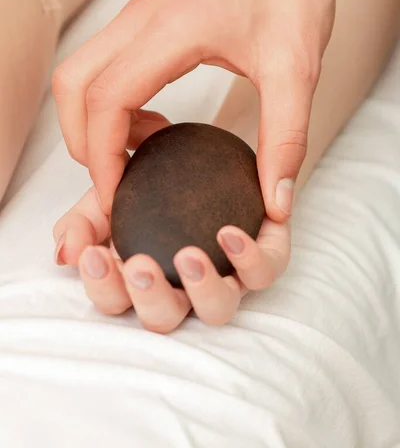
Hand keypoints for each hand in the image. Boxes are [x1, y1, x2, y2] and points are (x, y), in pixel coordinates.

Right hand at [53, 0, 334, 220]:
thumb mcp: (297, 70)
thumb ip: (286, 139)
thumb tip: (277, 201)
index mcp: (171, 29)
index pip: (106, 100)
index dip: (102, 158)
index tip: (117, 197)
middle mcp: (139, 20)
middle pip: (73, 87)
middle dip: (84, 143)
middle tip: (122, 180)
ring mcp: (135, 17)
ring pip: (78, 76)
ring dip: (93, 124)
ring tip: (144, 150)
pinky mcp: (142, 21)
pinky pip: (101, 68)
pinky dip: (109, 106)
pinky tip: (154, 123)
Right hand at [53, 113, 289, 332]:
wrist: (209, 159)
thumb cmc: (160, 185)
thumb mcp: (115, 192)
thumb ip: (86, 218)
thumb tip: (64, 252)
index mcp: (146, 279)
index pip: (117, 301)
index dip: (103, 288)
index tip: (94, 255)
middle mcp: (184, 289)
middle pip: (164, 319)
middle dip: (149, 299)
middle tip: (138, 266)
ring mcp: (226, 278)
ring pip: (217, 310)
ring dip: (201, 289)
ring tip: (187, 256)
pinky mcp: (265, 258)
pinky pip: (264, 272)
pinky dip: (248, 259)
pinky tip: (229, 233)